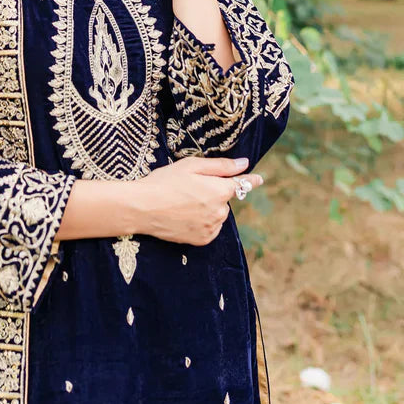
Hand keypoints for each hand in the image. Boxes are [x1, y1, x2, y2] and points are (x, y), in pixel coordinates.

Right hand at [133, 156, 262, 245]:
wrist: (143, 208)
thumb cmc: (165, 181)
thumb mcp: (191, 166)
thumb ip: (221, 166)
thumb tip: (245, 164)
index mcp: (220, 190)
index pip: (242, 184)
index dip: (250, 180)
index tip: (260, 179)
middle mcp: (221, 211)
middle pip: (224, 199)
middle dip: (213, 193)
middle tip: (189, 188)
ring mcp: (212, 227)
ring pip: (217, 214)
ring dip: (207, 208)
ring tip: (182, 202)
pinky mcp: (202, 239)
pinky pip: (209, 227)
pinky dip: (201, 222)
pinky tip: (184, 215)